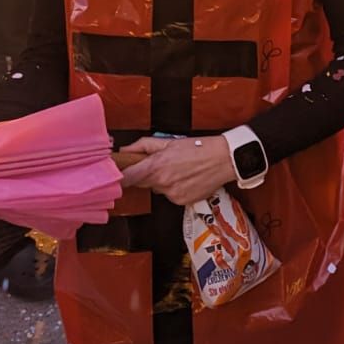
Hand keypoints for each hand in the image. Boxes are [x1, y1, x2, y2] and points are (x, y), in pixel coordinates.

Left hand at [117, 135, 233, 205]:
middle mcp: (161, 183)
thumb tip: (125, 150)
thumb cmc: (198, 148)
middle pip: (142, 183)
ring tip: (180, 170)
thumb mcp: (169, 142)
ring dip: (163, 182)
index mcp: (155, 166)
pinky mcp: (181, 202)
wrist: (223, 160)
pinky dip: (175, 189)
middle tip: (161, 164)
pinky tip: (187, 179)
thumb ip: (143, 145)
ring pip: (158, 189)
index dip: (121, 177)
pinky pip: (171, 196)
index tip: (120, 174)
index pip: (127, 178)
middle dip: (147, 175)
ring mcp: (171, 194)